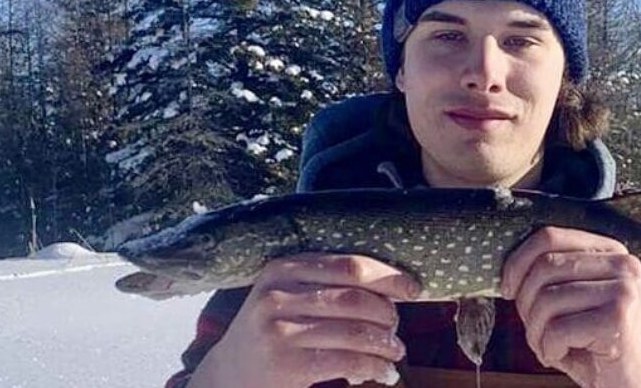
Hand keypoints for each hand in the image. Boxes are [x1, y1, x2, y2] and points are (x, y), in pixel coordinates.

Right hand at [187, 253, 419, 387]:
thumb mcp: (286, 294)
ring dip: (386, 344)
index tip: (413, 289)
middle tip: (398, 329)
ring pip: (355, 331)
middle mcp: (278, 294)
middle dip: (388, 314)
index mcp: (284, 267)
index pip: (350, 266)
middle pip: (356, 298)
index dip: (388, 277)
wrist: (228, 374)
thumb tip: (394, 285)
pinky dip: (373, 367)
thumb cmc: (272, 330)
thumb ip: (326, 283)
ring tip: (396, 353)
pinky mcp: (285, 364)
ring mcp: (279, 330)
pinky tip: (383, 373)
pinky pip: (347, 362)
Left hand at [501, 227, 640, 387]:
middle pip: (545, 267)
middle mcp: (622, 264)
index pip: (550, 237)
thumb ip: (552, 273)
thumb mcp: (573, 298)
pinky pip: (557, 330)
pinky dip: (548, 349)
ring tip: (549, 346)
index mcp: (609, 250)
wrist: (626, 386)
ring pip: (548, 299)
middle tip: (534, 329)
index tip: (507, 289)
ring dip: (536, 332)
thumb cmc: (591, 342)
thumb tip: (508, 264)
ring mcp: (623, 290)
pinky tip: (562, 356)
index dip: (518, 262)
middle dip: (526, 303)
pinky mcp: (618, 319)